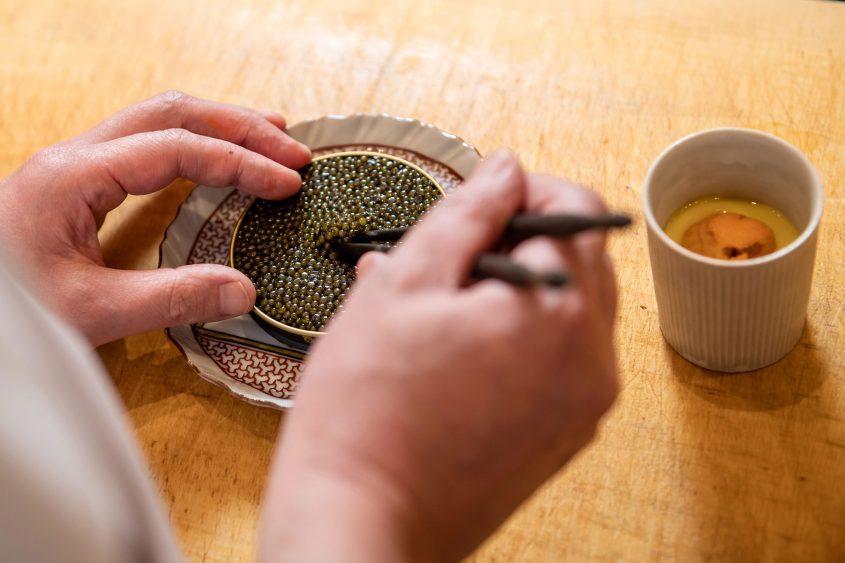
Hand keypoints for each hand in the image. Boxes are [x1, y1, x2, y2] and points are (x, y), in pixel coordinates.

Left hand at [0, 91, 310, 345]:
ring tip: (269, 138)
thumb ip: (172, 299)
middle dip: (239, 126)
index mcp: (74, 176)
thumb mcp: (91, 312)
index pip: (177, 148)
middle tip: (292, 150)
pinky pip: (146, 141)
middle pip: (171, 113)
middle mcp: (75, 156)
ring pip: (158, 119)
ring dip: (219, 125)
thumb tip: (245, 291)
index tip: (287, 183)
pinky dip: (195, 142)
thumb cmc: (12, 308)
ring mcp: (75, 164)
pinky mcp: (78, 180)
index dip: (240, 162)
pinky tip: (218, 159)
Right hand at [260, 150, 618, 561]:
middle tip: (458, 253)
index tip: (483, 201)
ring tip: (447, 304)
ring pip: (573, 311)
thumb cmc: (366, 409)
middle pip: (583, 262)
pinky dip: (523, 335)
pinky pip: (561, 361)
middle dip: (526, 239)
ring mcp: (583, 407)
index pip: (578, 213)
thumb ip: (467, 213)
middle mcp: (591, 364)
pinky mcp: (563, 437)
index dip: (529, 190)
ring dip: (522, 286)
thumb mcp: (405, 283)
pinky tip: (458, 346)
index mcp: (560, 314)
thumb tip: (507, 168)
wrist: (360, 519)